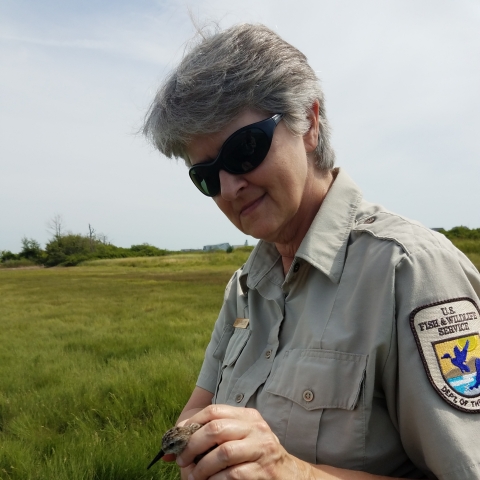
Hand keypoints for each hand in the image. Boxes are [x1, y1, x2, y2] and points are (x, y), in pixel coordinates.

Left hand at [176, 404, 305, 479]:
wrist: (290, 476)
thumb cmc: (256, 458)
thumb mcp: (238, 441)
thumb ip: (210, 441)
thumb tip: (169, 452)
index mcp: (247, 416)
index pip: (214, 411)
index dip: (191, 424)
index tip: (177, 441)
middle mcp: (256, 428)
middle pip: (216, 429)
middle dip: (192, 446)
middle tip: (182, 462)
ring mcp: (262, 448)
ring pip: (224, 453)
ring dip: (202, 468)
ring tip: (194, 477)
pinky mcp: (265, 470)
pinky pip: (234, 474)